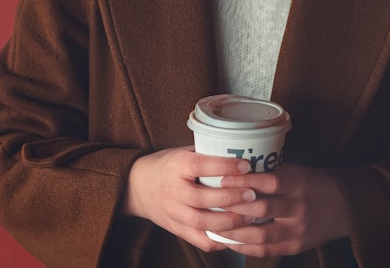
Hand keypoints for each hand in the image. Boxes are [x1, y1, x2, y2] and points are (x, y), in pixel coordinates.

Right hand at [121, 146, 257, 251]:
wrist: (136, 187)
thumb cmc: (166, 166)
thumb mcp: (181, 152)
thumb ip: (206, 153)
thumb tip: (242, 149)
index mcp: (175, 166)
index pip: (199, 166)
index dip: (223, 166)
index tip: (245, 165)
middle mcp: (172, 190)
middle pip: (201, 198)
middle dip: (230, 198)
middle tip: (253, 194)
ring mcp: (173, 212)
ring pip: (201, 222)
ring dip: (228, 221)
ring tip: (250, 216)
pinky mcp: (176, 228)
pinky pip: (198, 239)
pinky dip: (218, 240)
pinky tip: (235, 235)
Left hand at [215, 163, 349, 256]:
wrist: (343, 207)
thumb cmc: (312, 184)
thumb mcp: (296, 171)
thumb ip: (270, 172)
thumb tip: (234, 168)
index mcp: (299, 184)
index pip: (270, 182)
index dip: (245, 181)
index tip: (222, 179)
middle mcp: (299, 208)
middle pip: (262, 209)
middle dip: (234, 207)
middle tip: (212, 203)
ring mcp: (298, 230)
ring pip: (261, 234)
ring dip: (235, 231)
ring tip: (214, 224)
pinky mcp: (295, 246)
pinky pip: (266, 250)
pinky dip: (245, 246)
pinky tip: (229, 241)